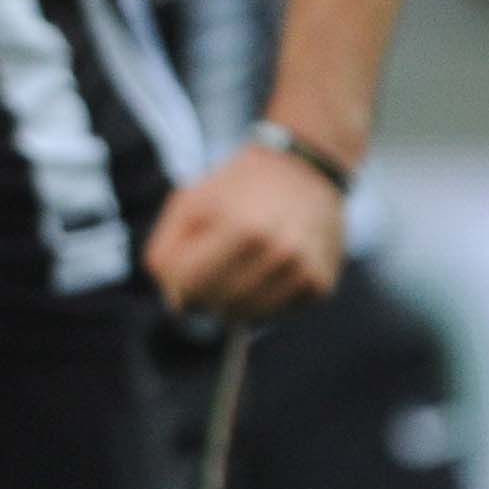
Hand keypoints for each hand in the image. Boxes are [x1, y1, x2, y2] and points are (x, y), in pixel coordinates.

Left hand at [144, 140, 345, 320]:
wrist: (302, 171)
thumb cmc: (234, 189)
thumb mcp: (188, 203)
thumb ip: (167, 252)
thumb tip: (177, 303)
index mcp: (242, 228)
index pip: (191, 287)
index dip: (178, 288)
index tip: (182, 278)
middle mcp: (280, 252)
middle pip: (219, 306)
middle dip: (205, 296)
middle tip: (210, 272)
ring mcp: (304, 271)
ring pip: (248, 317)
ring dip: (234, 302)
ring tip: (237, 269)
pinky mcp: (321, 285)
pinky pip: (276, 315)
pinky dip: (262, 302)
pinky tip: (264, 272)